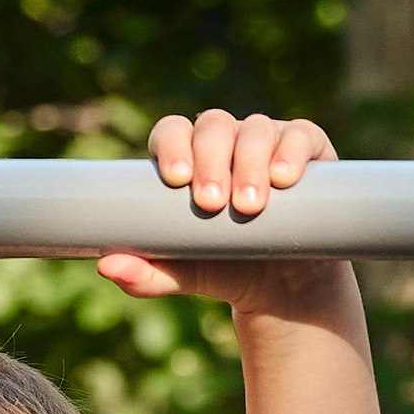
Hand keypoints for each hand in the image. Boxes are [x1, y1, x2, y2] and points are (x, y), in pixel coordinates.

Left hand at [97, 111, 346, 310]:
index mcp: (189, 157)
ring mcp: (267, 139)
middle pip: (213, 127)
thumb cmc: (225, 268)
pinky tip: (285, 179)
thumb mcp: (184, 274)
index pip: (173, 132)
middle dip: (211, 161)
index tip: (175, 180)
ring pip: (255, 130)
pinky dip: (291, 152)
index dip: (172, 146)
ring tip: (249, 206)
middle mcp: (227, 140)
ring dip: (250, 164)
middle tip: (212, 204)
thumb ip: (146, 273)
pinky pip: (300, 136)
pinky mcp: (307, 148)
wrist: (283, 287)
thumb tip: (106, 267)